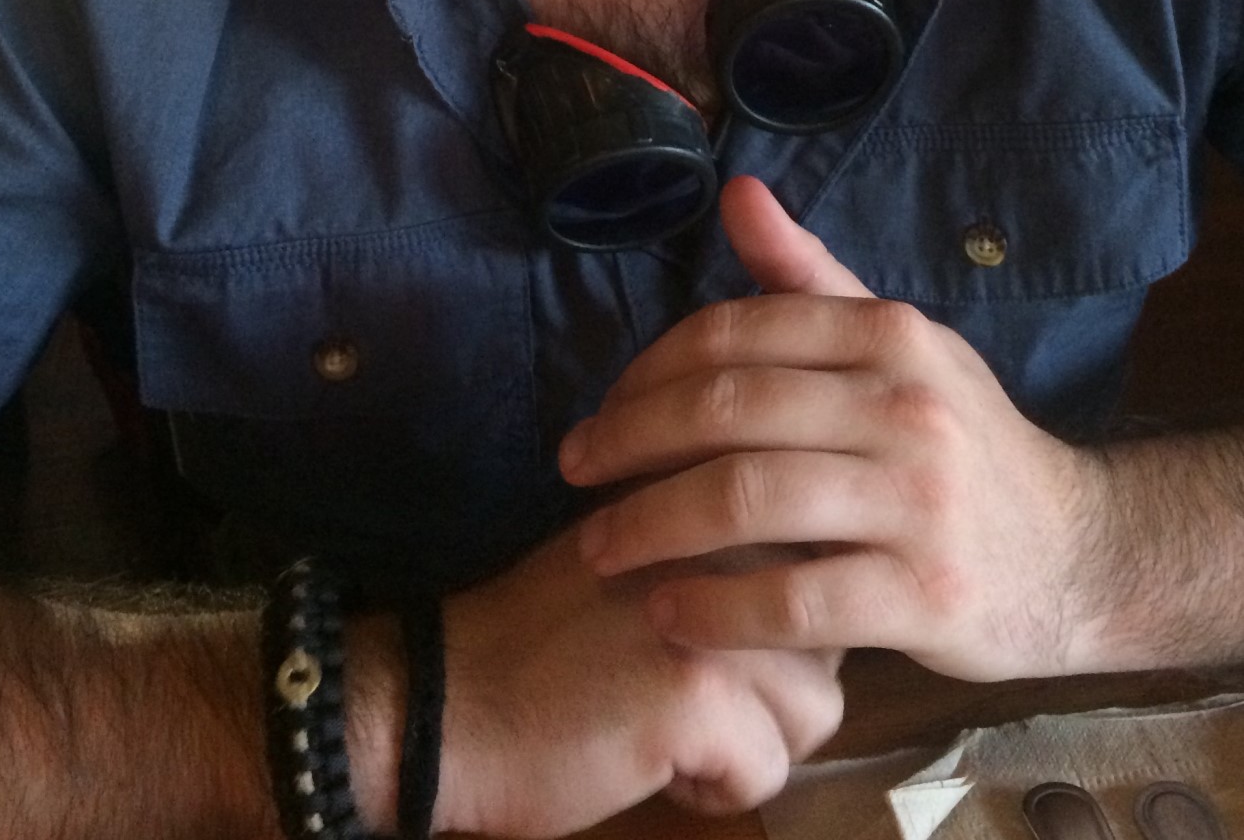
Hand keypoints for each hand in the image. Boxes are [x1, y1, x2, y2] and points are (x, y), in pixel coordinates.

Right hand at [436, 520, 844, 836]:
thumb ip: (729, 542)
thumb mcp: (644, 549)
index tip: (696, 635)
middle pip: (830, 633)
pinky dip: (714, 787)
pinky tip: (649, 760)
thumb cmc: (550, 635)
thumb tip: (826, 576)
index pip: (820, 561)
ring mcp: (717, 610)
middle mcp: (726, 534)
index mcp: (713, 490)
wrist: (447, 696)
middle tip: (682, 686)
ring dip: (753, 737)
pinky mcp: (699, 692)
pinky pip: (767, 771)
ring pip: (816, 706)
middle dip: (776, 684)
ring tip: (668, 723)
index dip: (776, 622)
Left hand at [560, 177, 1109, 685]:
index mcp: (889, 334)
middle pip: (727, 412)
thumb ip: (809, 275)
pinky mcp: (925, 597)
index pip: (734, 333)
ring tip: (597, 549)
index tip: (599, 412)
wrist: (1075, 554)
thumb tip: (737, 190)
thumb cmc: (960, 441)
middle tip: (573, 472)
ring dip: (651, 526)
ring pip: (748, 502)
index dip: (647, 371)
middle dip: (629, 442)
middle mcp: (906, 406)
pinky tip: (667, 612)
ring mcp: (919, 504)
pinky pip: (793, 603)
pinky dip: (714, 608)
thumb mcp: (898, 344)